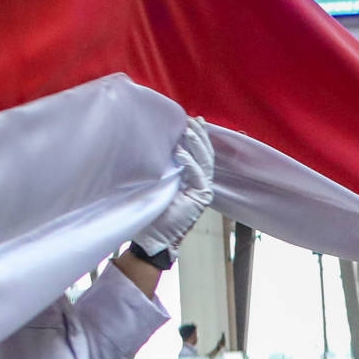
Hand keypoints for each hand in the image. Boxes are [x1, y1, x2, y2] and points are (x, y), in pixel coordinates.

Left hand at [133, 121, 219, 254]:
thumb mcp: (158, 184)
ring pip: (205, 161)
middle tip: (194, 120)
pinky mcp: (201, 199)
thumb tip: (159, 146)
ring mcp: (203, 191)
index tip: (192, 120)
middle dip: (201, 135)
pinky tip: (180, 151)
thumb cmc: (152, 213)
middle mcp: (201, 184)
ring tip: (188, 129)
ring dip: (197, 144)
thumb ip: (165, 167)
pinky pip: (198, 175)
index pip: (200, 154)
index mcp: (192, 180)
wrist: (154, 238)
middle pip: (206, 154)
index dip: (198, 137)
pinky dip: (190, 162)